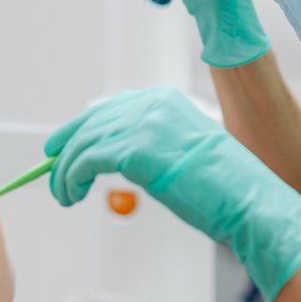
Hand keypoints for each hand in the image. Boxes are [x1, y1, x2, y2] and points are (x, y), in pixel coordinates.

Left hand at [45, 88, 300, 299]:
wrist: (249, 201)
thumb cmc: (224, 188)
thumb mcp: (181, 154)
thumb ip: (149, 146)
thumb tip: (113, 157)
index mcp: (165, 100)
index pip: (109, 108)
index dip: (79, 129)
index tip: (62, 147)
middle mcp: (152, 104)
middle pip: (90, 122)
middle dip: (64, 149)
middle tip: (51, 173)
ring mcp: (143, 124)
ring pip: (83, 143)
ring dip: (65, 172)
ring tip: (63, 194)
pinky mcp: (136, 150)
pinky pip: (86, 161)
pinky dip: (71, 178)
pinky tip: (72, 194)